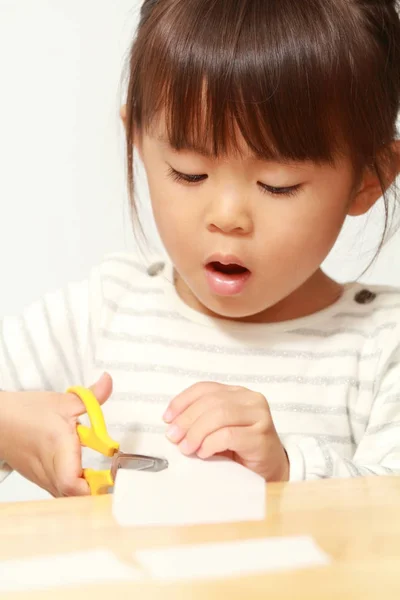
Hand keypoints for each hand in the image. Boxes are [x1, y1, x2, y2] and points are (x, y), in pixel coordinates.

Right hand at [0, 373, 112, 496]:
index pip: (71, 483)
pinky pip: (60, 493)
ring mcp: (43, 479)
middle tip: (111, 477)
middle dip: (96, 492)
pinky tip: (84, 475)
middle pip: (74, 498)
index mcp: (57, 447)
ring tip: (100, 476)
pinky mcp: (40, 481)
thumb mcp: (64, 401)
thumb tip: (108, 381)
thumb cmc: (26, 412)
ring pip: (67, 499)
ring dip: (86, 492)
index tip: (112, 476)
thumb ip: (92, 396)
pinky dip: (74, 489)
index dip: (93, 486)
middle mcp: (49, 469)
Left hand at [163, 382, 288, 481]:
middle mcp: (251, 399)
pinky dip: (210, 443)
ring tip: (186, 448)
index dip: (182, 401)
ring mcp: (259, 417)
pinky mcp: (261, 437)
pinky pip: (229, 435)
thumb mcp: (217, 429)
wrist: (270, 471)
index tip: (167, 418)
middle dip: (187, 419)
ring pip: (219, 415)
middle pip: (211, 401)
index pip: (205, 388)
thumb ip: (201, 420)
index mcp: (237, 393)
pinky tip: (203, 453)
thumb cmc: (240, 450)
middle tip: (173, 437)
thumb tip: (172, 424)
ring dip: (196, 432)